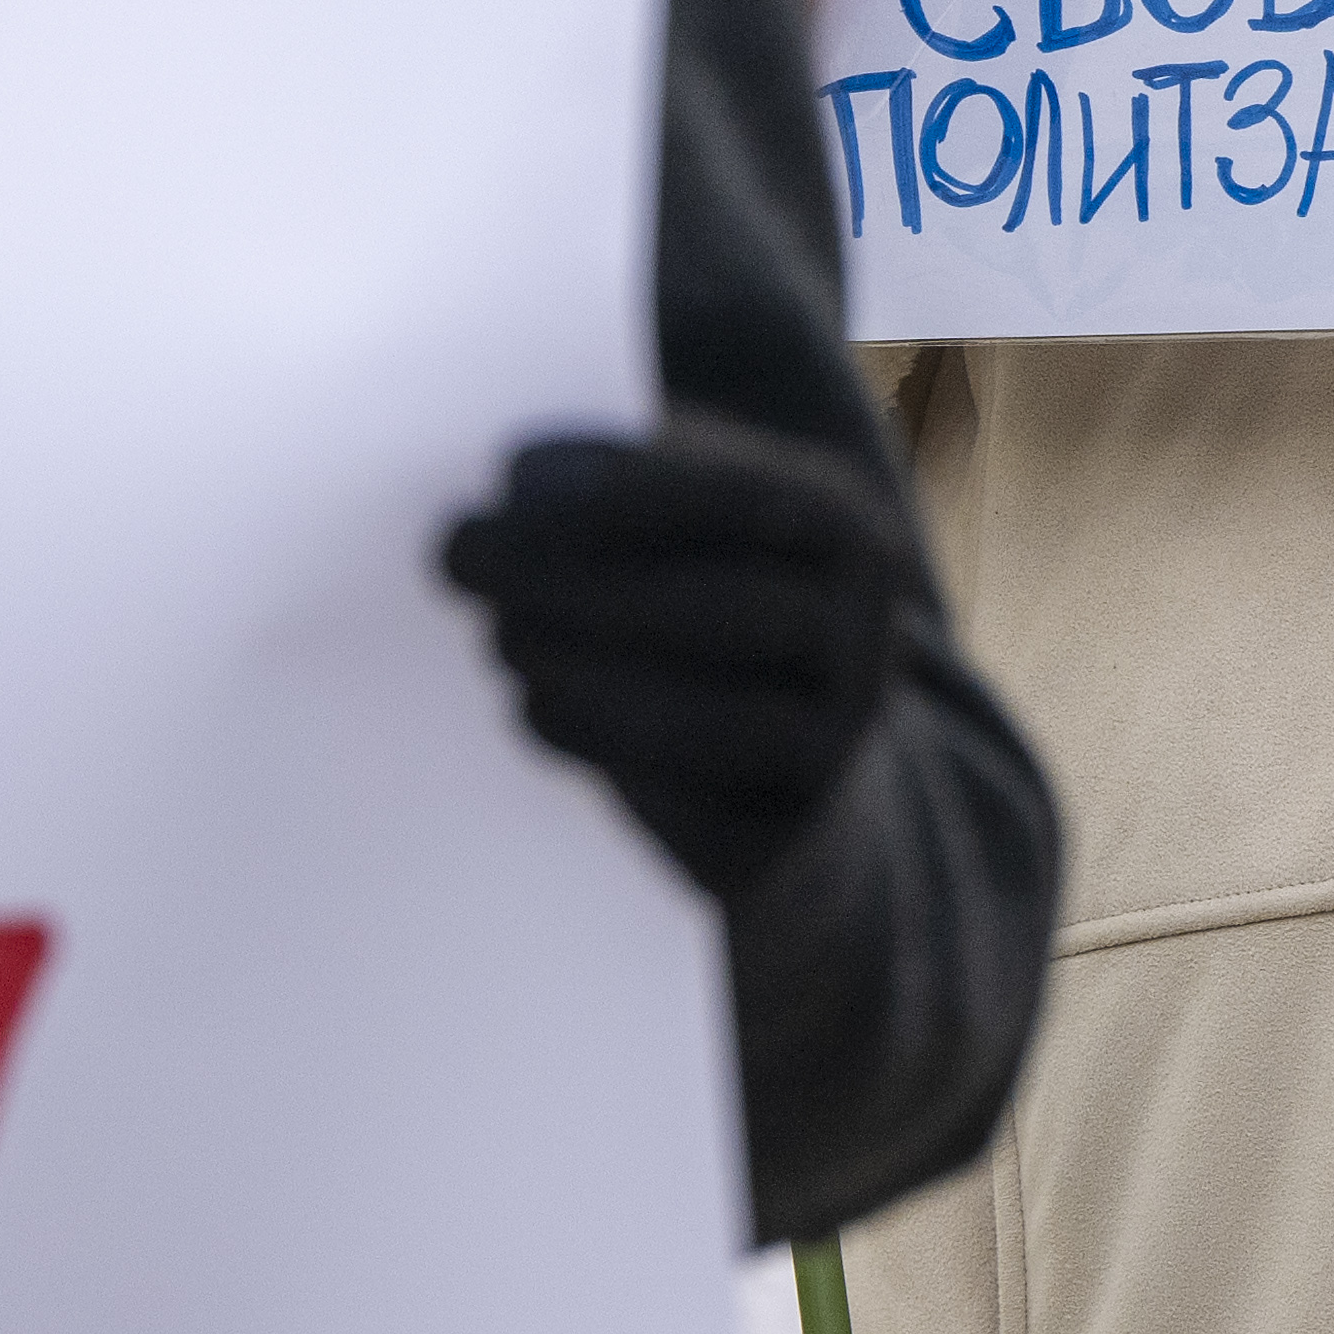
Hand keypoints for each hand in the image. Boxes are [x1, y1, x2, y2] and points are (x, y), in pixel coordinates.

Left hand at [437, 417, 914, 898]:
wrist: (795, 762)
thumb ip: (620, 485)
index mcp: (849, 536)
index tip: (505, 488)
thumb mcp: (687, 519)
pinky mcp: (788, 847)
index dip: (619, 493)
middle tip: (462, 561)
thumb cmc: (710, 598)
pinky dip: (609, 758)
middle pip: (729, 611)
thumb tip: (521, 487)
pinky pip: (703, 817)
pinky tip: (534, 711)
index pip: (741, 503)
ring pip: (726, 723)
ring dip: (591, 677)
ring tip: (501, 639)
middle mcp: (871, 646)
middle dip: (579, 583)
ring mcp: (841, 755)